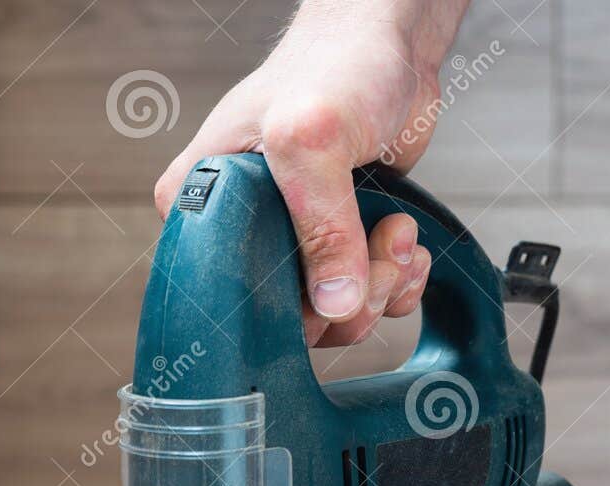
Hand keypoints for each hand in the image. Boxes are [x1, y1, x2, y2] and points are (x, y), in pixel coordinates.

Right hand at [153, 1, 469, 345]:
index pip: (220, 293)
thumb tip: (335, 305)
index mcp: (203, 203)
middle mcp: (242, 229)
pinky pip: (366, 298)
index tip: (318, 278)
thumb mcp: (311, 138)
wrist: (390, 45)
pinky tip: (406, 244)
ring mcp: (294, 241)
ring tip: (396, 230)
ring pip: (334, 314)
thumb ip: (321, 224)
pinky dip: (397, 281)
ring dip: (380, 283)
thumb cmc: (333, 65)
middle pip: (288, 316)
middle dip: (346, 296)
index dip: (276, 305)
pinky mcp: (341, 244)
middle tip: (376, 245)